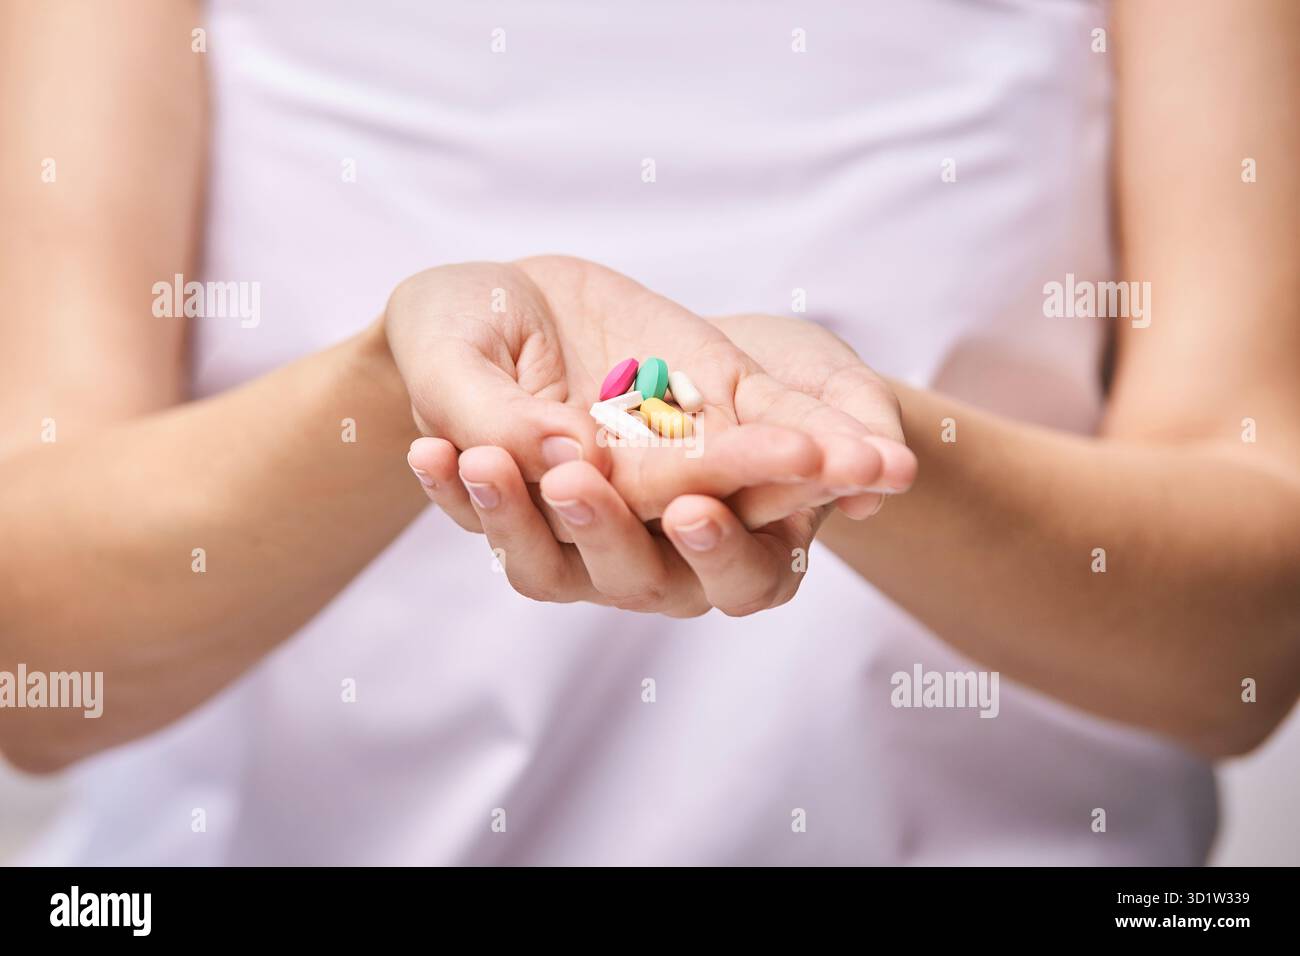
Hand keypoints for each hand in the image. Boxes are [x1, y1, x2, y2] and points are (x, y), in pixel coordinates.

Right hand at [386, 256, 894, 528]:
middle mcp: (619, 516)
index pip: (568, 550)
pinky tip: (877, 461)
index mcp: (539, 522)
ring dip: (795, 501)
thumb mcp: (446, 358)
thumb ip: (488, 413)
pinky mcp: (728, 406)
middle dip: (700, 536)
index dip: (585, 524)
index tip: (581, 477)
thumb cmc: (451, 335)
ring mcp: (679, 467)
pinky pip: (786, 435)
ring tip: (846, 479)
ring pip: (746, 514)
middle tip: (705, 506)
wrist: (497, 296)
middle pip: (668, 561)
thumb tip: (564, 454)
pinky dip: (831, 444)